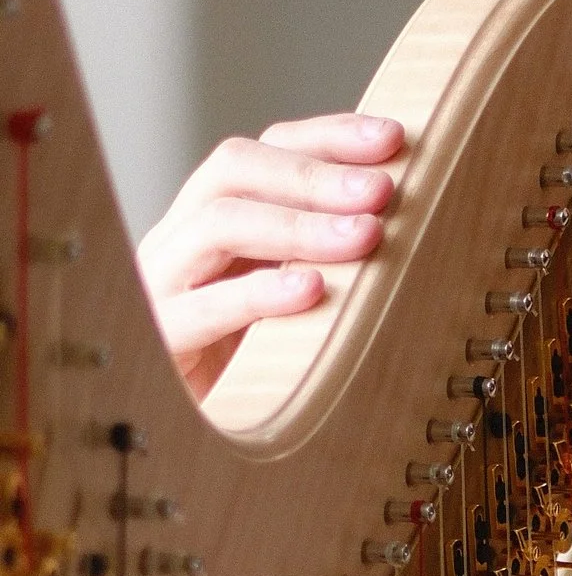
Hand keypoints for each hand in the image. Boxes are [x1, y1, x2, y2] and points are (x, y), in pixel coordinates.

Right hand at [136, 113, 402, 398]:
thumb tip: (406, 223)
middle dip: (316, 174)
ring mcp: (163, 284)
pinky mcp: (161, 339)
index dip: (328, 137)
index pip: (266, 151)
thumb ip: (328, 259)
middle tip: (383, 190)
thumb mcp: (297, 302)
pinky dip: (260, 293)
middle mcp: (183, 239)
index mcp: (215, 220)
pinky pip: (203, 307)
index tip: (393, 138)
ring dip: (299, 224)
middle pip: (235, 171)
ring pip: (216, 224)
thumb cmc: (251, 366)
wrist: (193, 439)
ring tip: (363, 235)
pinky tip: (310, 290)